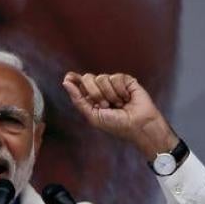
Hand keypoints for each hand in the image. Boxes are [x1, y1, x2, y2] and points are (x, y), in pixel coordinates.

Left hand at [62, 72, 177, 158]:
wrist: (138, 126)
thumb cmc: (116, 125)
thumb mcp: (93, 116)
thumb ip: (78, 99)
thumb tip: (65, 81)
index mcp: (91, 98)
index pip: (79, 83)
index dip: (73, 78)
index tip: (68, 78)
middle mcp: (101, 89)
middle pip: (88, 77)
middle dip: (94, 93)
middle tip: (105, 105)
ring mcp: (113, 84)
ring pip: (102, 77)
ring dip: (109, 94)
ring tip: (118, 104)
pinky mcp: (126, 80)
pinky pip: (115, 77)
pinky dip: (120, 90)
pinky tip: (127, 98)